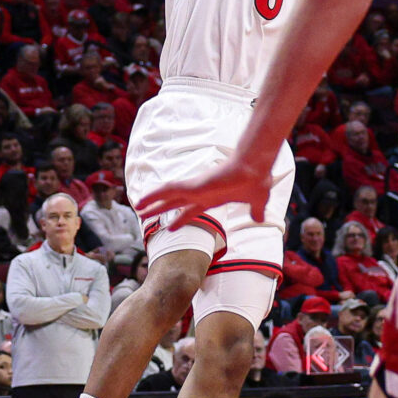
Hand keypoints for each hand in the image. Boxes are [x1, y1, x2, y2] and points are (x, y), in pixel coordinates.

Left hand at [136, 149, 272, 235]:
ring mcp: (196, 189)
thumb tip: (260, 218)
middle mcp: (201, 194)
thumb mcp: (257, 201)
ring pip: (168, 196)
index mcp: (212, 199)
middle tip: (144, 216)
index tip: (170, 228)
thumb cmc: (256, 181)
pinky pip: (168, 189)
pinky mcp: (193, 185)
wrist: (255, 170)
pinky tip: (141, 199)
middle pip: (174, 203)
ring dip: (152, 202)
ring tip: (137, 208)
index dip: (180, 219)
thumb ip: (255, 210)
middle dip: (160, 210)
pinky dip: (154, 194)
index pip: (191, 211)